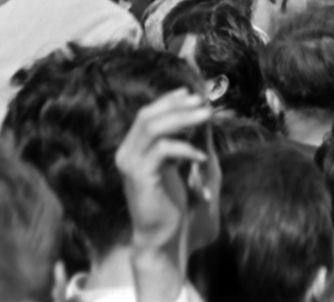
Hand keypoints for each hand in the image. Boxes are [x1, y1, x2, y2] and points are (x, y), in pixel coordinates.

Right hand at [116, 89, 212, 255]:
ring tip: (206, 117)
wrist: (163, 239)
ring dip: (182, 118)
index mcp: (134, 149)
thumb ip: (187, 142)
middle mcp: (127, 152)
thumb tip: (201, 116)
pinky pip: (162, 149)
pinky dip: (184, 148)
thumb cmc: (175, 207)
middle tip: (203, 105)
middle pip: (148, 115)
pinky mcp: (139, 175)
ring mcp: (130, 163)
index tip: (191, 94)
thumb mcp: (182, 168)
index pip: (147, 114)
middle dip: (177, 106)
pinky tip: (201, 157)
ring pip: (152, 126)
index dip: (168, 101)